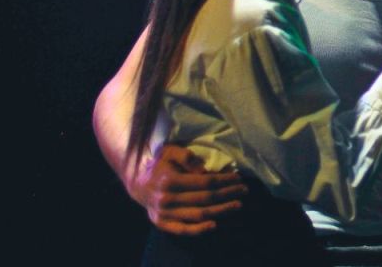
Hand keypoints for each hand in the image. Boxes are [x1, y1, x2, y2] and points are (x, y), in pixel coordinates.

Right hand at [128, 144, 247, 234]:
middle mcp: (166, 199)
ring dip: (221, 211)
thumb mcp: (170, 151)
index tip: (238, 178)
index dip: (224, 181)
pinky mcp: (162, 224)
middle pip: (205, 199)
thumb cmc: (159, 164)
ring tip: (237, 205)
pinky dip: (199, 230)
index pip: (205, 182)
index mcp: (170, 180)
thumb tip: (205, 170)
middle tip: (244, 190)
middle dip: (228, 194)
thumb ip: (186, 157)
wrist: (137, 182)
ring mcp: (164, 213)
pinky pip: (183, 230)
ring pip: (198, 215)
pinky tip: (215, 225)